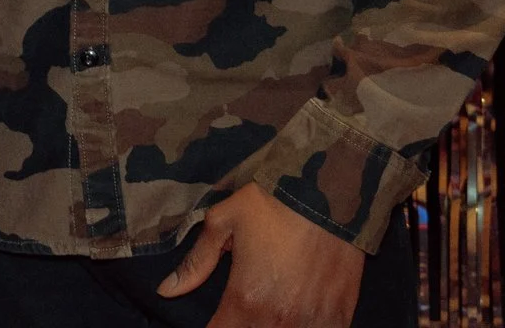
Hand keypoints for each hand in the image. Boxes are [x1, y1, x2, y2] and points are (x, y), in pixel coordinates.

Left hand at [156, 182, 362, 327]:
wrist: (328, 190)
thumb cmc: (271, 203)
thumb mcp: (223, 222)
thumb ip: (196, 262)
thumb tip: (165, 291)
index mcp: (245, 300)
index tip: (215, 318)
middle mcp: (278, 320)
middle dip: (240, 326)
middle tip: (242, 308)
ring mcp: (312, 323)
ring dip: (271, 327)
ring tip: (268, 308)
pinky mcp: (338, 317)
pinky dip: (305, 326)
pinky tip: (296, 313)